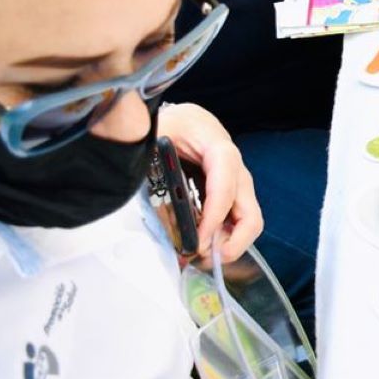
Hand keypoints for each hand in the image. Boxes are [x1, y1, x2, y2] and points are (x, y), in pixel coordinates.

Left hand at [156, 103, 261, 263]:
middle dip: (231, 243)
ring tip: (195, 256)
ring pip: (248, 223)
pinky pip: (236, 223)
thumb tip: (128, 174)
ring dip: (226, 246)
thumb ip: (146, 151)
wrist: (188, 120)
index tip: (196, 244)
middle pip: (250, 214)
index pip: (225, 187)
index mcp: (220, 150)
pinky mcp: (231, 196)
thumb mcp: (157, 130)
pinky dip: (222, 240)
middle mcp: (236, 171)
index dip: (213, 219)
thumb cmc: (175, 124)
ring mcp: (237, 185)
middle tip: (200, 258)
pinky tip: (199, 246)